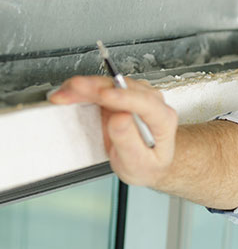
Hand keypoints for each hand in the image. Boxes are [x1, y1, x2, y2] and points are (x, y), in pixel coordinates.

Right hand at [49, 75, 177, 187]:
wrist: (147, 164)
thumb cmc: (147, 164)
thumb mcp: (139, 162)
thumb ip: (130, 142)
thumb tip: (120, 119)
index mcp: (163, 119)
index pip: (146, 102)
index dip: (122, 97)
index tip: (104, 95)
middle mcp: (152, 103)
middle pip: (123, 88)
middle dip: (95, 88)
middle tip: (72, 91)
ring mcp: (134, 97)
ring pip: (109, 84)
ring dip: (84, 87)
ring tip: (63, 94)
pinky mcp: (118, 98)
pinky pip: (99, 88)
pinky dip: (82, 90)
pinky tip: (69, 93)